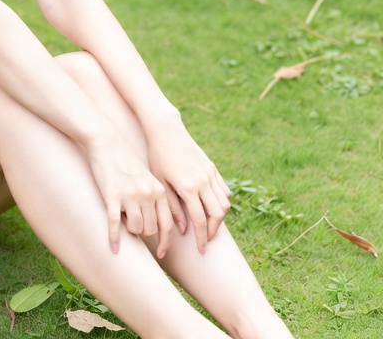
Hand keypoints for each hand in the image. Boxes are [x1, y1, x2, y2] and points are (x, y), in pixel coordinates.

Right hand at [85, 133, 175, 256]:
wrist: (106, 142)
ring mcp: (130, 195)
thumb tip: (158, 225)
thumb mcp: (147, 178)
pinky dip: (114, 238)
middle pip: (151, 229)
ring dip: (129, 231)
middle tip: (132, 225)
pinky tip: (113, 247)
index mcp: (159, 190)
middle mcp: (148, 194)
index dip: (165, 242)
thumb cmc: (126, 161)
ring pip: (135, 228)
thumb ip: (155, 198)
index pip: (167, 224)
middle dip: (142, 232)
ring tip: (122, 223)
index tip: (162, 254)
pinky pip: (114, 224)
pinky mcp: (112, 195)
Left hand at [144, 119, 231, 254]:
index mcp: (188, 188)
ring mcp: (210, 174)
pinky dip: (222, 203)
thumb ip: (173, 208)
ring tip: (208, 226)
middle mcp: (203, 181)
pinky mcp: (212, 168)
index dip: (201, 238)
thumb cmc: (157, 157)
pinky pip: (224, 191)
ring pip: (225, 203)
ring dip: (219, 218)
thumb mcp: (160, 184)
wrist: (165, 131)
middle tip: (205, 240)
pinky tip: (213, 208)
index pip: (200, 220)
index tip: (201, 251)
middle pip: (217, 214)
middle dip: (213, 231)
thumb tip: (183, 230)